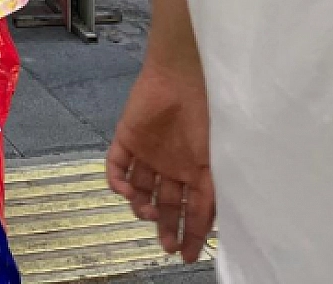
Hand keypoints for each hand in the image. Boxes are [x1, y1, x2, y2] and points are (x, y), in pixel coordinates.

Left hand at [107, 54, 215, 262]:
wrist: (182, 76)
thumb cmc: (206, 114)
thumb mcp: (217, 160)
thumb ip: (212, 192)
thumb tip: (211, 227)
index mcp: (197, 171)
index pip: (193, 211)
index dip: (192, 234)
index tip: (188, 256)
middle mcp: (171, 165)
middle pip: (165, 204)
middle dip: (165, 226)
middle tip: (166, 245)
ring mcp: (148, 152)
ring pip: (140, 189)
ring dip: (140, 206)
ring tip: (146, 213)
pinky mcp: (126, 137)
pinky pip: (116, 164)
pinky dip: (116, 180)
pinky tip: (124, 191)